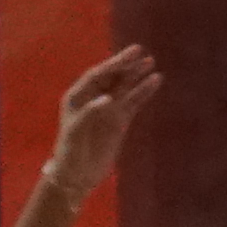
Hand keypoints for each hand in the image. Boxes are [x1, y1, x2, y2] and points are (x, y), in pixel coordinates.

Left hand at [45, 44, 161, 195]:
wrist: (78, 174)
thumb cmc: (70, 153)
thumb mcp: (75, 133)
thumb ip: (89, 114)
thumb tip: (108, 98)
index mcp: (77, 97)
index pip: (96, 76)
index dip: (112, 64)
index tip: (128, 55)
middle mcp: (93, 99)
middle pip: (112, 77)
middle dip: (125, 65)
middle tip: (141, 52)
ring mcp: (108, 108)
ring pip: (124, 87)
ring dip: (136, 75)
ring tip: (151, 63)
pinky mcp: (120, 119)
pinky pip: (133, 101)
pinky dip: (143, 91)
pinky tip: (155, 81)